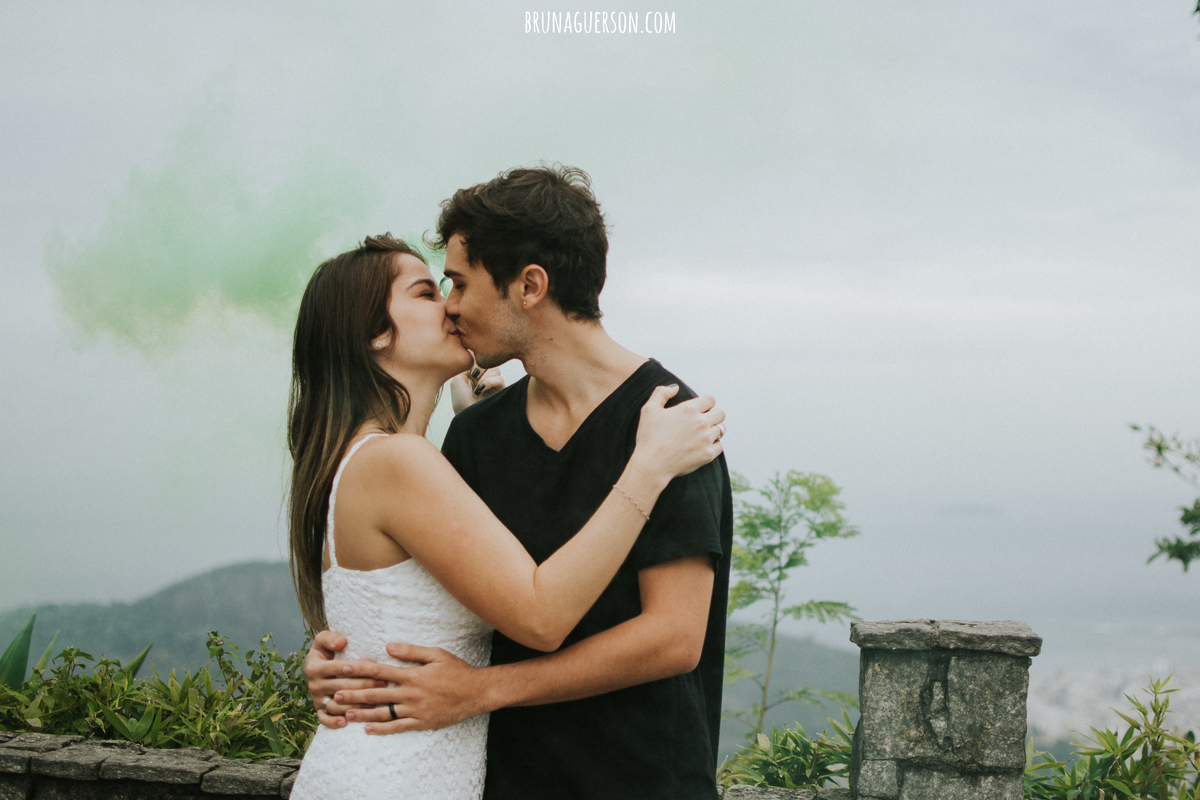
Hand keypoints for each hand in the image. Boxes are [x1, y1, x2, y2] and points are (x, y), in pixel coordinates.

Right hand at [304, 630, 386, 728]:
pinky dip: (334, 723)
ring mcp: (317, 699)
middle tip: (383, 683)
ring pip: (336, 706)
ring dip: (355, 706)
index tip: (372, 665)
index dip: (354, 667)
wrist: (315, 666)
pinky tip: (347, 723)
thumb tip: (341, 641)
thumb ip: (329, 638)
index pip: (335, 668)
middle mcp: (313, 685)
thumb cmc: (325, 650)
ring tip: (374, 703)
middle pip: (340, 687)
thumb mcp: (323, 640)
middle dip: (363, 685)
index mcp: (314, 667)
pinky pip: (325, 720)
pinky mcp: (319, 710)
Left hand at [332, 642, 489, 733]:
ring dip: (362, 713)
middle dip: (354, 694)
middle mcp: (410, 694)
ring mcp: (415, 710)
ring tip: (344, 713)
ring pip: (383, 713)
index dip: (360, 669)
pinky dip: (382, 729)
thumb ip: (412, 651)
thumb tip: (389, 646)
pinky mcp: (422, 723)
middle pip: (376, 694)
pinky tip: (368, 729)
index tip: (343, 667)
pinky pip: (398, 728)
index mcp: (412, 675)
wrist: (476, 692)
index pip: (380, 671)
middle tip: (335, 695)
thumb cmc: (457, 671)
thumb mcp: (437, 654)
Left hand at [450, 355, 503, 414]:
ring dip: (484, 376)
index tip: (468, 368)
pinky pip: (499, 378)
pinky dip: (489, 382)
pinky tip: (481, 389)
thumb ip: (468, 364)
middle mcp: (483, 375)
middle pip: (488, 359)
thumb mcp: (457, 379)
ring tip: (477, 386)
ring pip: (494, 368)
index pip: (478, 355)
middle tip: (472, 376)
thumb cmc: (460, 400)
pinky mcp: (501, 389)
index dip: (474, 358)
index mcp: (472, 371)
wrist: (468, 417)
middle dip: (479, 366)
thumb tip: (479, 354)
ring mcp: (492, 382)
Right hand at [632, 385, 724, 479]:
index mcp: (689, 409)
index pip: (710, 399)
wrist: (652, 465)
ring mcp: (706, 439)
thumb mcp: (649, 410)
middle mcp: (701, 422)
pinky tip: (703, 446)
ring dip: (714, 430)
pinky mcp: (708, 454)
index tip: (700, 409)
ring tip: (703, 434)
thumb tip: (675, 387)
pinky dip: (713, 445)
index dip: (706, 403)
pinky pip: (719, 446)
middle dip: (714, 415)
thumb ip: (661, 393)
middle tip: (704, 421)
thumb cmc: (649, 437)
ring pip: (721, 430)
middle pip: (720, 413)